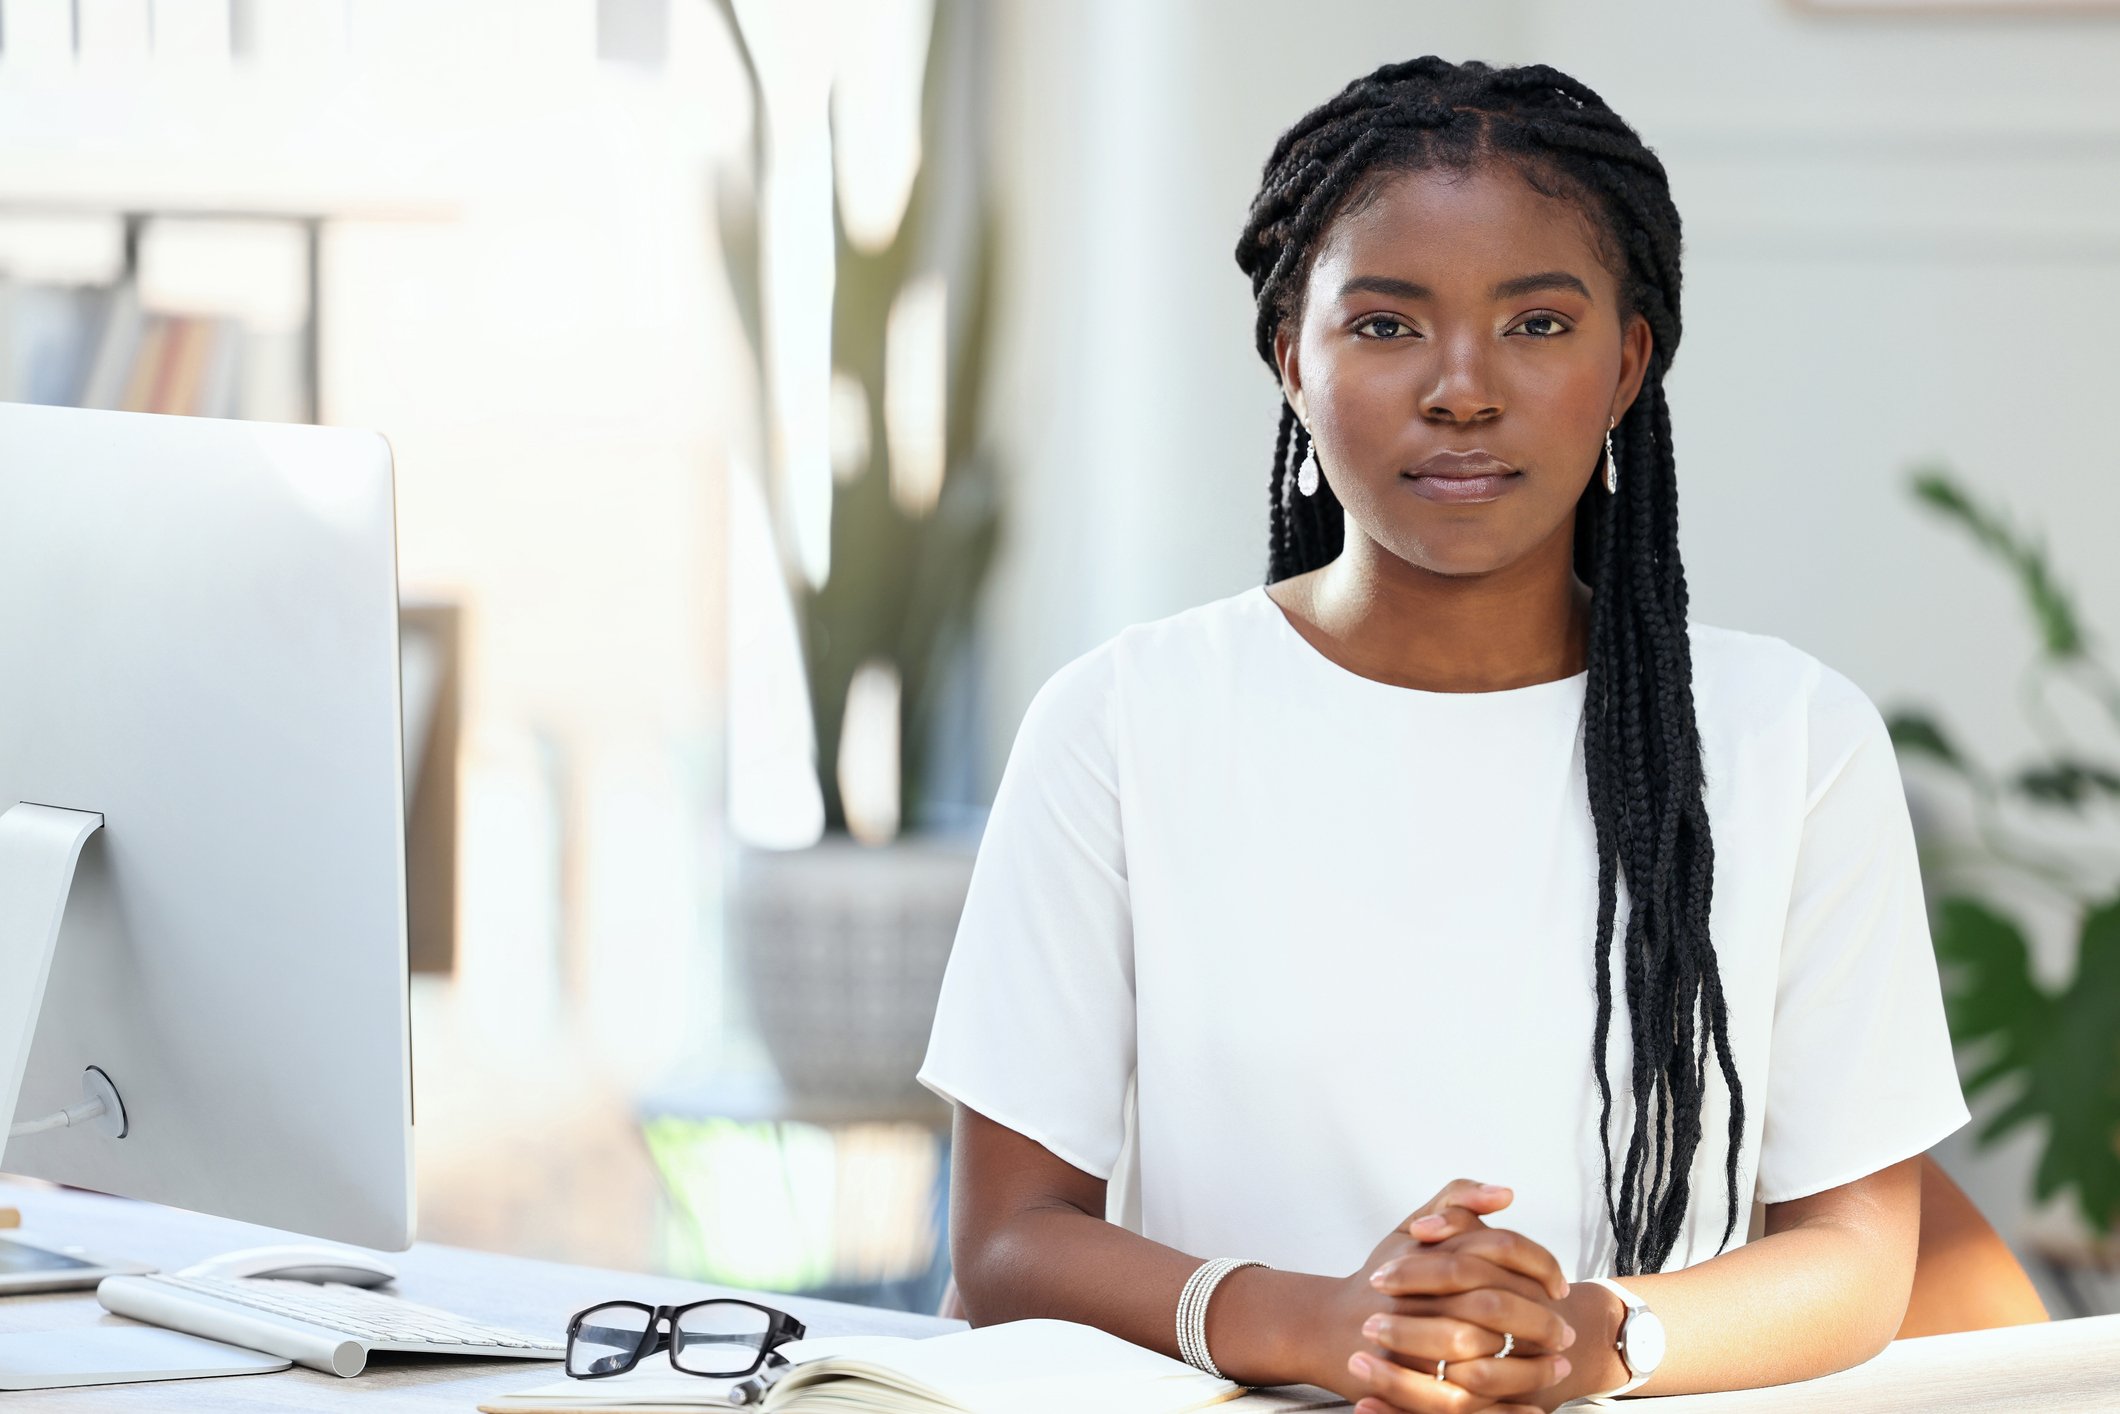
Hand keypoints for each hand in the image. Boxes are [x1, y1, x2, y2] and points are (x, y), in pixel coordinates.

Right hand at [1305, 1178, 1575, 1413]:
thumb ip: (1455, 1200)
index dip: (1538, 1268)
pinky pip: (1463, 1400)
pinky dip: (1503, 1402)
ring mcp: (1405, 1340)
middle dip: (1539, 1322)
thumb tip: (1507, 1194)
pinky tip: (1531, 1400)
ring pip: (1480, 1355)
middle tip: (1566, 1333)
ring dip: (1529, 1365)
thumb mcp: (1408, 1228)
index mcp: (1422, 1251)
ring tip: (1556, 1365)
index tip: (1559, 1287)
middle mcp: (1412, 1294)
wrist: (1326, 1328)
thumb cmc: (1381, 1278)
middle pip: (1492, 1306)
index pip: (1497, 1249)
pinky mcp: (1403, 1383)